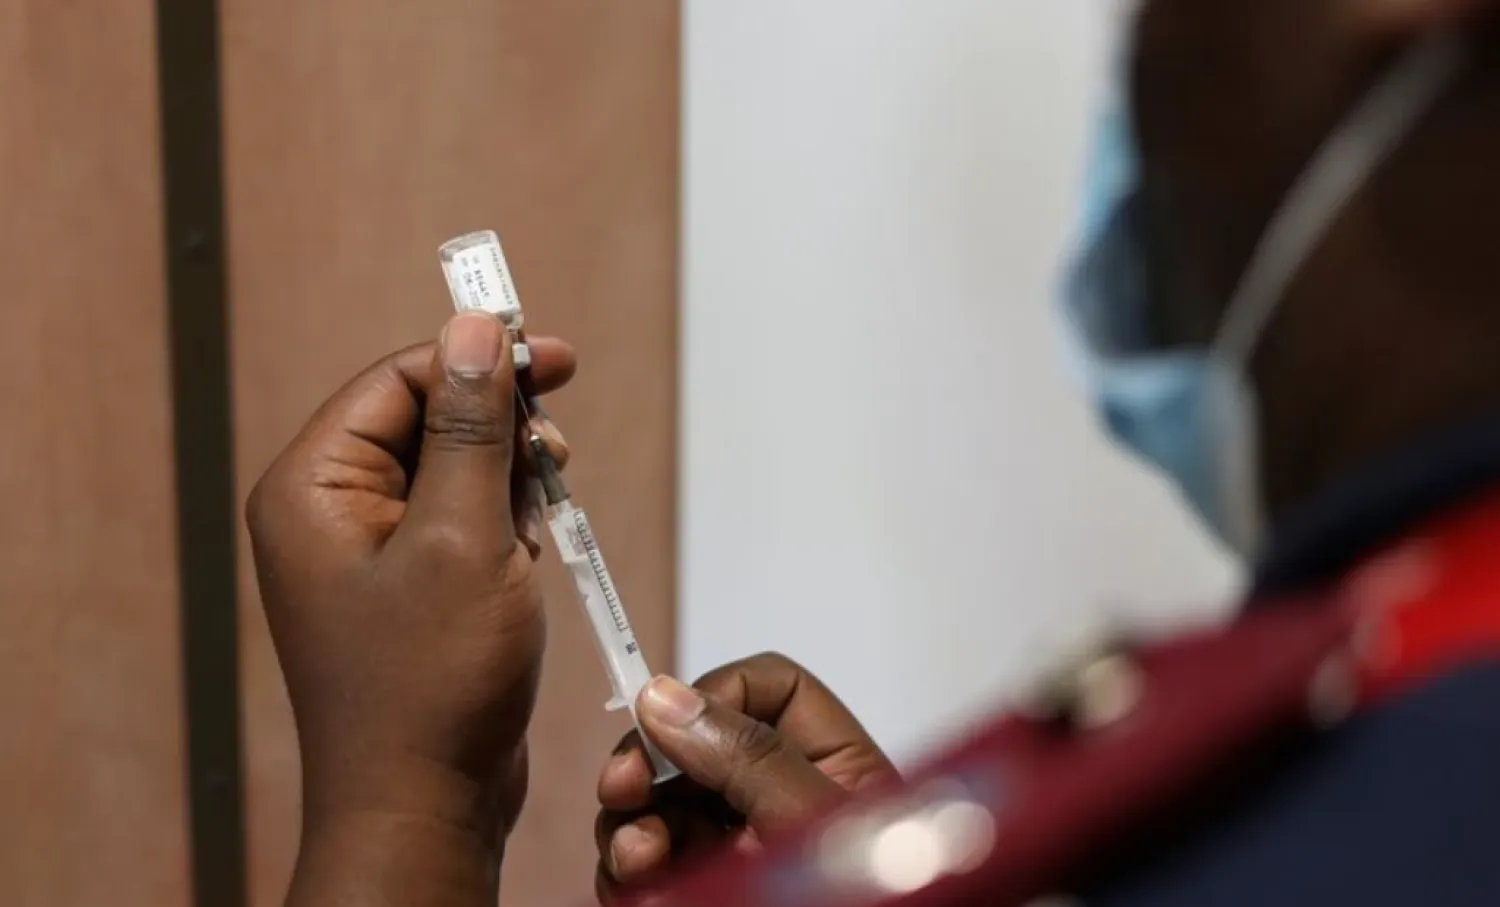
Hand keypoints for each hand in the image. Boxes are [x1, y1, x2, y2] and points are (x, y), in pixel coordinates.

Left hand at [247, 312, 573, 904]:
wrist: (424, 804)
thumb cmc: (431, 684)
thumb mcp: (463, 536)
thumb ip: (470, 426)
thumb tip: (475, 328)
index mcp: (313, 487)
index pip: (398, 380)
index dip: (477, 360)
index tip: (553, 358)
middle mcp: (328, 511)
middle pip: (424, 417)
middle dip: (498, 428)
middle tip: (554, 448)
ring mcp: (367, 551)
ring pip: (451, 467)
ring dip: (507, 478)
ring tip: (539, 516)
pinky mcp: (406, 584)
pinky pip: (458, 518)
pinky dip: (502, 521)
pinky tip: (527, 549)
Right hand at [593, 654, 897, 901]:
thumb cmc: (875, 899)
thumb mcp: (816, 829)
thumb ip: (748, 760)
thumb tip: (666, 696)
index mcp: (834, 767)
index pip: (768, 689)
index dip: (714, 691)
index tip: (666, 721)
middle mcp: (781, 804)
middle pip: (694, 745)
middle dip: (650, 765)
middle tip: (622, 790)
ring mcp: (737, 857)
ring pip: (658, 810)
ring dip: (631, 824)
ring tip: (636, 859)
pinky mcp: (703, 896)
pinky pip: (646, 872)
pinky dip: (629, 877)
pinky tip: (635, 891)